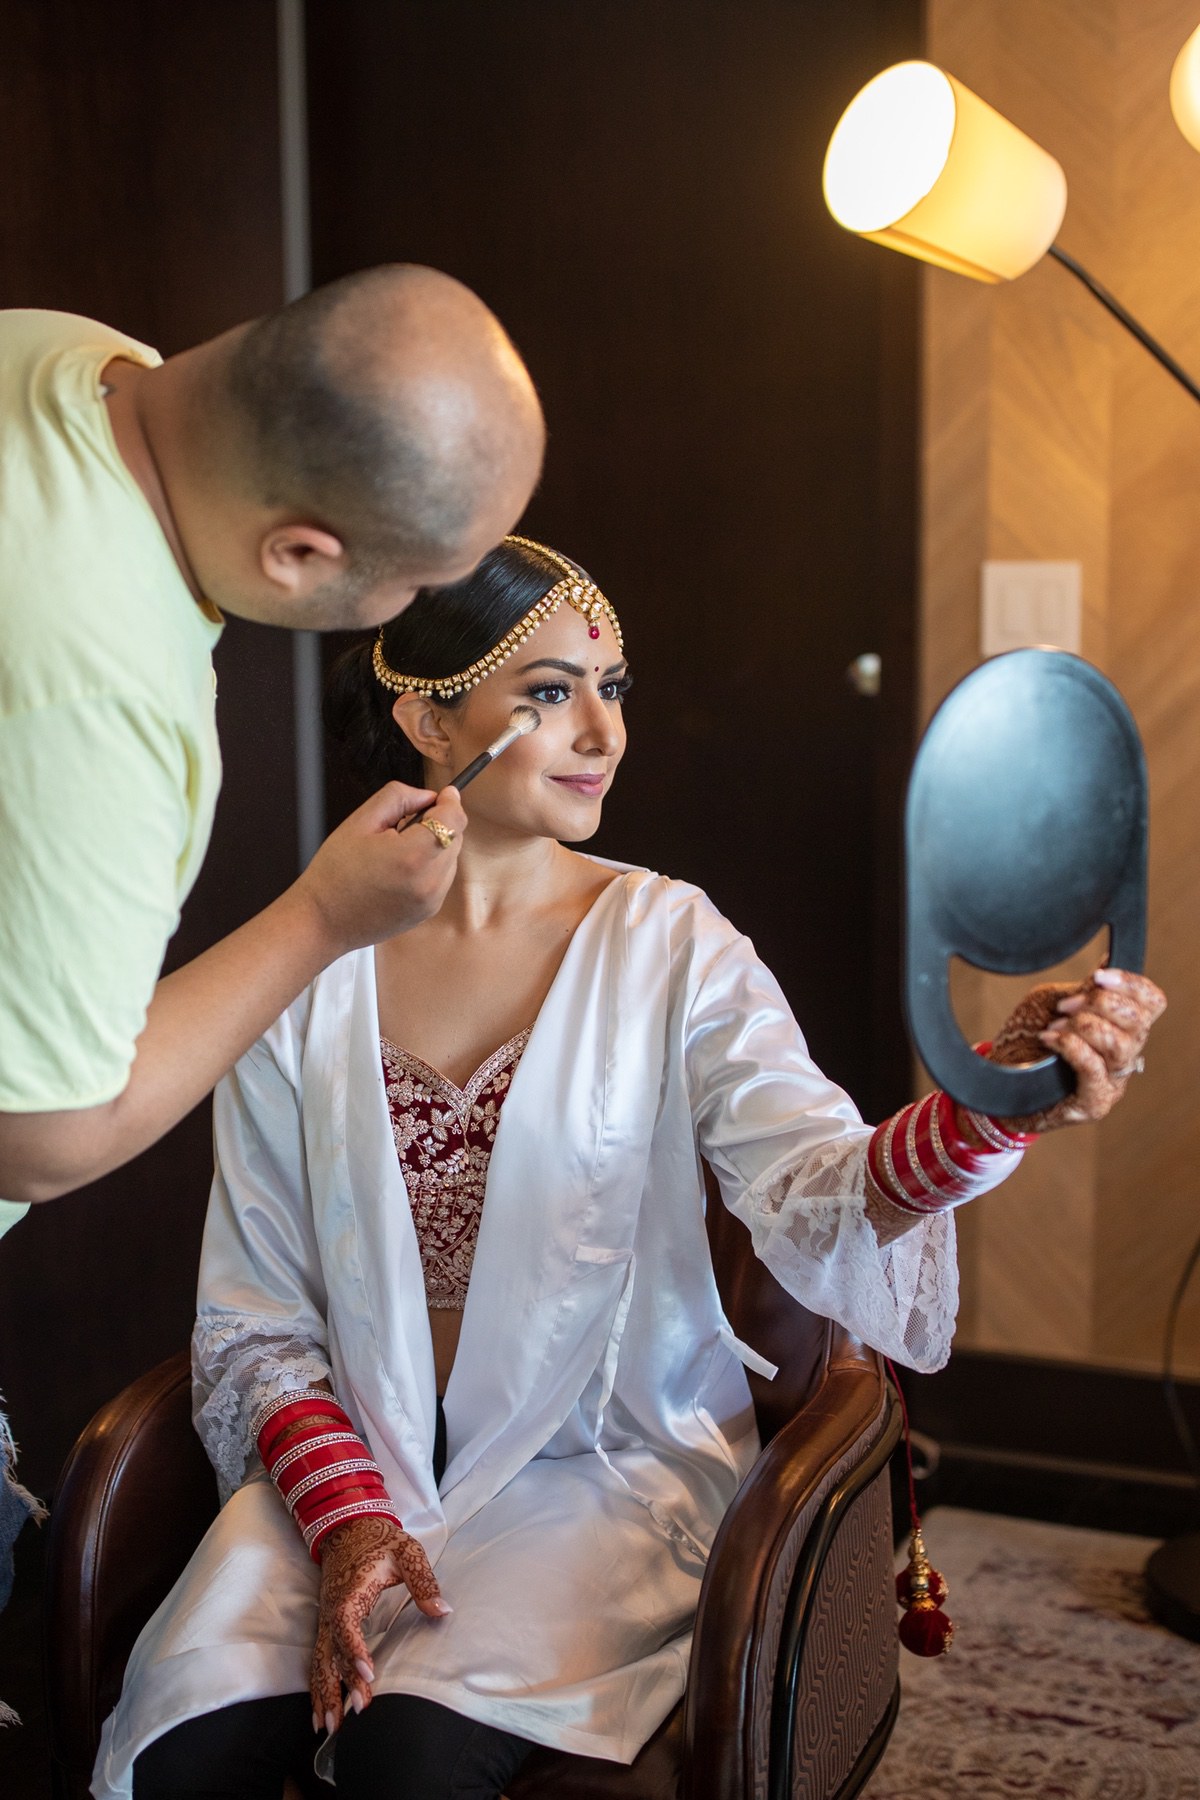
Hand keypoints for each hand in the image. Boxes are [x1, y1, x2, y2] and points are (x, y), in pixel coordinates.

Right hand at [294, 782, 466, 959]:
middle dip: (439, 823)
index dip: (450, 801)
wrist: (322, 921)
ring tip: (397, 850)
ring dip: (434, 846)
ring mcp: (432, 900)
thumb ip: (398, 798)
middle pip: (455, 838)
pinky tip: (399, 870)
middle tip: (405, 824)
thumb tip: (427, 796)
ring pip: (450, 858)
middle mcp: (430, 881)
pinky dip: (429, 867)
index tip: (443, 794)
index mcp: (413, 856)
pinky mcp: (428, 912)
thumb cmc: (334, 873)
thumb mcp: (360, 821)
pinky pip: (441, 878)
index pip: (453, 819)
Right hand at [310, 1516, 448, 1734]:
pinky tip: (319, 1714)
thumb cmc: (380, 1541)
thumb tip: (442, 1609)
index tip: (367, 1674)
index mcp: (350, 1592)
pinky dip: (316, 1687)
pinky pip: (318, 1660)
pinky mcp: (326, 1626)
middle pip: (329, 1651)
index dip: (354, 1649)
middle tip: (354, 1713)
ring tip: (330, 1728)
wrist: (349, 1527)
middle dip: (338, 1684)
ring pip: (319, 1661)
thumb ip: (423, 1579)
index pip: (346, 1624)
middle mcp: (332, 1610)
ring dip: (323, 1694)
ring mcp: (325, 1620)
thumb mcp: (406, 1552)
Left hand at [987, 967, 1165, 1133]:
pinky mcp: (1095, 1103)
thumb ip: (1084, 991)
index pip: (1152, 1003)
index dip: (1131, 984)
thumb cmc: (1027, 1039)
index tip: (1098, 975)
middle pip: (1139, 1022)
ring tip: (1054, 1027)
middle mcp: (1125, 1057)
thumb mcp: (1055, 1005)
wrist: (998, 1080)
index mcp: (1122, 1029)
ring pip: (1120, 1044)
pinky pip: (1093, 1067)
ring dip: (1084, 1026)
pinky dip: (1070, 1045)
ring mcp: (1113, 1083)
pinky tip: (1049, 1039)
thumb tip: (1107, 963)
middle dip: (1101, 1004)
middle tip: (1065, 1006)